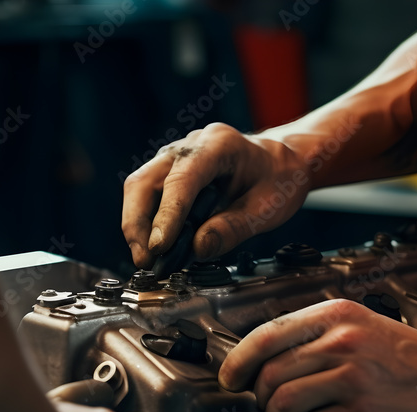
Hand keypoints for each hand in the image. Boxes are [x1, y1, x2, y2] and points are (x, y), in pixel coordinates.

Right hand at [122, 122, 309, 267]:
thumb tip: (198, 249)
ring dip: (136, 226)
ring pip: (138, 188)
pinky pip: (146, 196)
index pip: (182, 180)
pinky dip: (144, 223)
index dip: (167, 215)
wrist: (280, 162)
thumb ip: (234, 228)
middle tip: (145, 260)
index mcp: (218, 146)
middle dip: (137, 224)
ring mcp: (174, 158)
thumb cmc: (277, 179)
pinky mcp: (168, 173)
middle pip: (144, 181)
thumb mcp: (268, 209)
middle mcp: (189, 146)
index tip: (160, 247)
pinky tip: (153, 248)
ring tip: (147, 259)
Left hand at [218, 299, 416, 411]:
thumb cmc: (416, 362)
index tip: (230, 378)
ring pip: (281, 401)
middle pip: (269, 372)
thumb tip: (273, 359)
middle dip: (260, 400)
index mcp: (337, 314)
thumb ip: (323, 334)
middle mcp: (340, 341)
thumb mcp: (367, 327)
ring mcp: (350, 377)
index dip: (239, 360)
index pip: (266, 333)